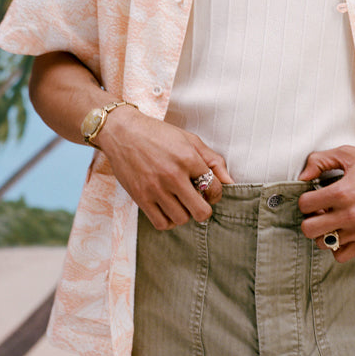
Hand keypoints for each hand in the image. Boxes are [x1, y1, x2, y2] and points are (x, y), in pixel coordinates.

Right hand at [95, 106, 231, 229]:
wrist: (123, 132)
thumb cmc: (159, 134)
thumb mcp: (190, 140)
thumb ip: (213, 160)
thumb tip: (231, 181)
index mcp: (188, 158)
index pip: (215, 189)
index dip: (216, 193)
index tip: (209, 190)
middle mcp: (173, 175)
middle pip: (201, 211)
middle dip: (203, 208)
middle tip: (197, 200)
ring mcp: (155, 188)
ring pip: (181, 219)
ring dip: (184, 213)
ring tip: (180, 201)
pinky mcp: (140, 197)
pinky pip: (161, 223)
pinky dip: (168, 220)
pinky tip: (167, 208)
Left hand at [297, 144, 354, 261]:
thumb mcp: (348, 154)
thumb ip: (320, 161)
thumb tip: (303, 177)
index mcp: (342, 192)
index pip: (305, 205)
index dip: (306, 199)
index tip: (314, 196)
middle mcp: (350, 214)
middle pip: (309, 229)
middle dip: (309, 218)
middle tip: (319, 211)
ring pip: (323, 243)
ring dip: (322, 232)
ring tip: (331, 220)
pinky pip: (341, 256)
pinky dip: (336, 246)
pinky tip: (342, 231)